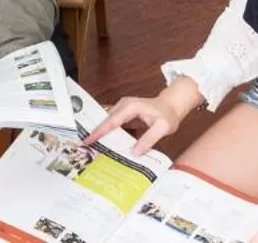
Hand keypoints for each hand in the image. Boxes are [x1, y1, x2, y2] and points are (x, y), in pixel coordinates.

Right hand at [83, 78, 202, 154]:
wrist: (172, 105)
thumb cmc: (168, 114)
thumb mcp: (163, 128)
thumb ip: (149, 139)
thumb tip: (134, 151)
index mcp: (130, 107)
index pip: (111, 121)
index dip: (98, 132)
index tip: (87, 140)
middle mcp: (123, 106)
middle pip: (105, 121)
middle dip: (95, 134)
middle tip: (85, 147)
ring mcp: (123, 110)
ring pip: (108, 124)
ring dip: (102, 135)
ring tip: (93, 149)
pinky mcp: (125, 116)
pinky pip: (114, 126)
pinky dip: (111, 135)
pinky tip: (108, 146)